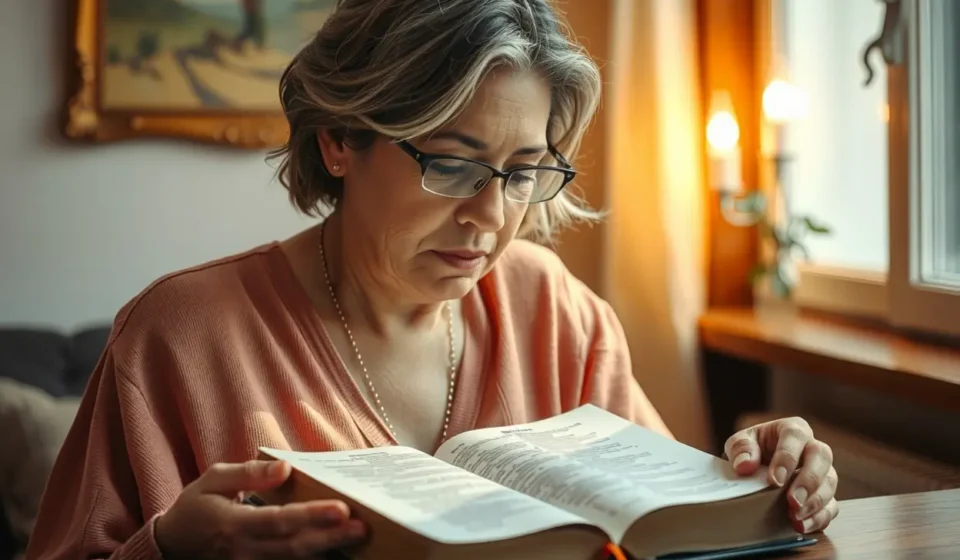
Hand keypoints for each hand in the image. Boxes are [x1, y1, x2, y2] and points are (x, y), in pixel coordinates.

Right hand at [155, 459, 366, 558]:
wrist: (172, 545)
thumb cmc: (197, 506)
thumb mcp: (213, 479)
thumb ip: (249, 473)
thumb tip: (285, 467)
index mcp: (234, 523)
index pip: (279, 521)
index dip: (312, 516)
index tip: (342, 508)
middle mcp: (244, 551)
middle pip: (294, 547)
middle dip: (331, 538)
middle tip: (363, 527)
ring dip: (327, 553)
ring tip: (357, 540)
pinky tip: (336, 552)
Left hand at [724, 417, 838, 533]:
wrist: (754, 469)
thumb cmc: (750, 451)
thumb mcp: (739, 443)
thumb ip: (740, 448)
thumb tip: (745, 465)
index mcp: (792, 430)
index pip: (795, 437)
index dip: (787, 458)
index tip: (775, 480)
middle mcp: (811, 447)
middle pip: (822, 457)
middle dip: (809, 480)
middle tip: (793, 500)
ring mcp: (822, 471)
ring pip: (830, 481)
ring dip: (815, 501)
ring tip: (795, 516)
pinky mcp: (825, 494)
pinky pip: (832, 505)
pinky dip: (819, 517)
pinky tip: (802, 525)